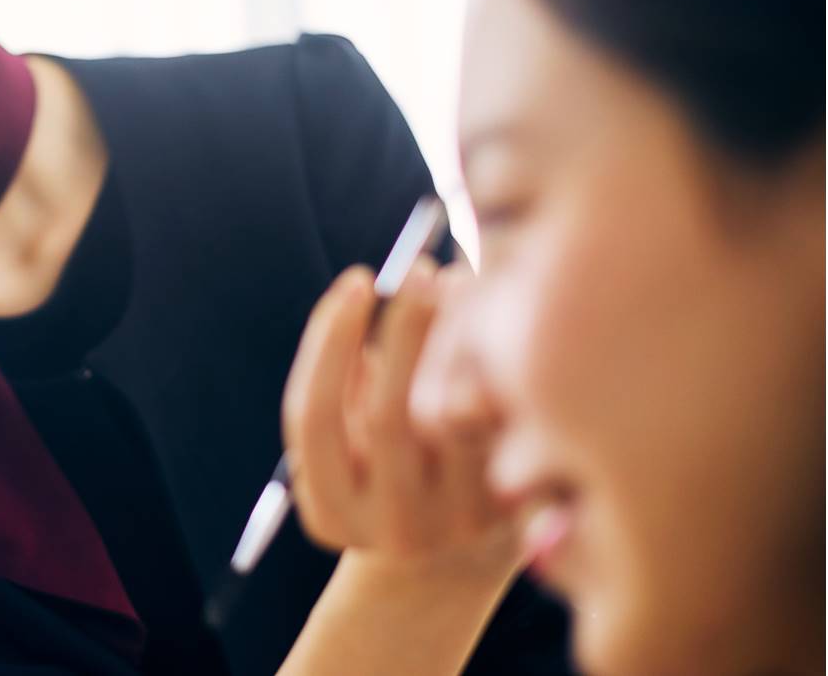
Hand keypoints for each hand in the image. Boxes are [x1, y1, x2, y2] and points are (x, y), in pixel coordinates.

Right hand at [281, 260, 517, 576]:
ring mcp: (456, 528)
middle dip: (403, 329)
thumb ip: (346, 381)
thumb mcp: (347, 443)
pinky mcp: (513, 517)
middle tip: (419, 265)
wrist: (451, 563)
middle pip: (389, 416)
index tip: (355, 279)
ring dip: (459, 342)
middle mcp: (390, 528)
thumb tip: (366, 289)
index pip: (315, 415)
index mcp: (330, 511)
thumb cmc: (385, 470)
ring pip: (455, 419)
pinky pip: (502, 427)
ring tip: (464, 283)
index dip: (329, 339)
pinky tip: (501, 323)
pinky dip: (498, 370)